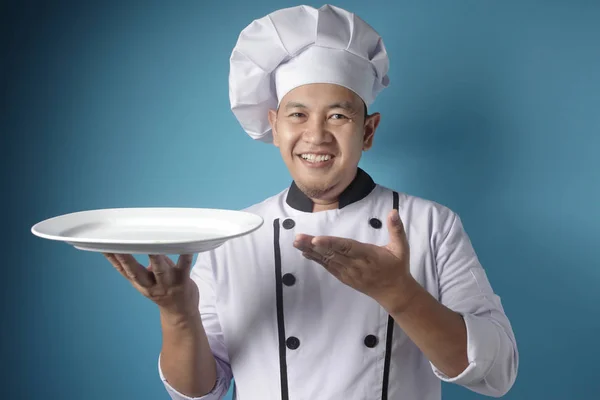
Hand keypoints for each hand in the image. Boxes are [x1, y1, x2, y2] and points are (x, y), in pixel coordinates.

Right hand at [103, 253, 198, 323]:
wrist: (182, 314)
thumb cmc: (164, 293)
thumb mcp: (147, 282)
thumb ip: (140, 267)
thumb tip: (135, 249)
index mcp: (141, 284)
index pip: (123, 271)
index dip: (113, 259)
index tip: (104, 246)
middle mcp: (151, 285)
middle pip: (136, 272)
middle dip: (126, 259)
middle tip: (119, 245)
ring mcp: (168, 283)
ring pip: (159, 269)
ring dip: (154, 256)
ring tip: (150, 244)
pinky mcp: (183, 280)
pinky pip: (184, 265)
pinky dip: (185, 255)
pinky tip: (185, 244)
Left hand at [293, 209, 416, 309]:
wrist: (394, 292)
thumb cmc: (397, 267)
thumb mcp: (401, 248)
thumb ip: (397, 229)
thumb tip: (393, 211)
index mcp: (368, 256)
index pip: (347, 248)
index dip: (331, 243)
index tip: (316, 239)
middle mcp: (356, 265)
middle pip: (332, 254)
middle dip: (313, 246)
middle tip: (298, 238)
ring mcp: (349, 273)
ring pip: (327, 260)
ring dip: (311, 251)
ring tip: (296, 243)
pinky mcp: (344, 277)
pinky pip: (328, 267)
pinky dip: (316, 260)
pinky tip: (305, 252)